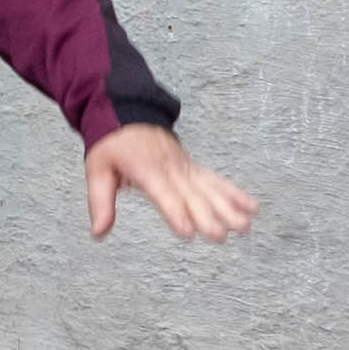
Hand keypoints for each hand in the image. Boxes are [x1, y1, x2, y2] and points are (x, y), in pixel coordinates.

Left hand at [84, 122, 257, 245]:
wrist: (127, 112)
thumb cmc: (112, 145)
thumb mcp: (97, 170)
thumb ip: (100, 203)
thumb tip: (98, 233)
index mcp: (146, 169)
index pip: (163, 194)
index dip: (175, 212)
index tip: (187, 231)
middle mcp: (171, 168)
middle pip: (192, 195)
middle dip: (208, 216)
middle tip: (220, 236)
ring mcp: (185, 167)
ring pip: (210, 188)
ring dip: (228, 207)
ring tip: (244, 227)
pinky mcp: (193, 167)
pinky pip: (216, 180)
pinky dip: (234, 193)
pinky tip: (251, 207)